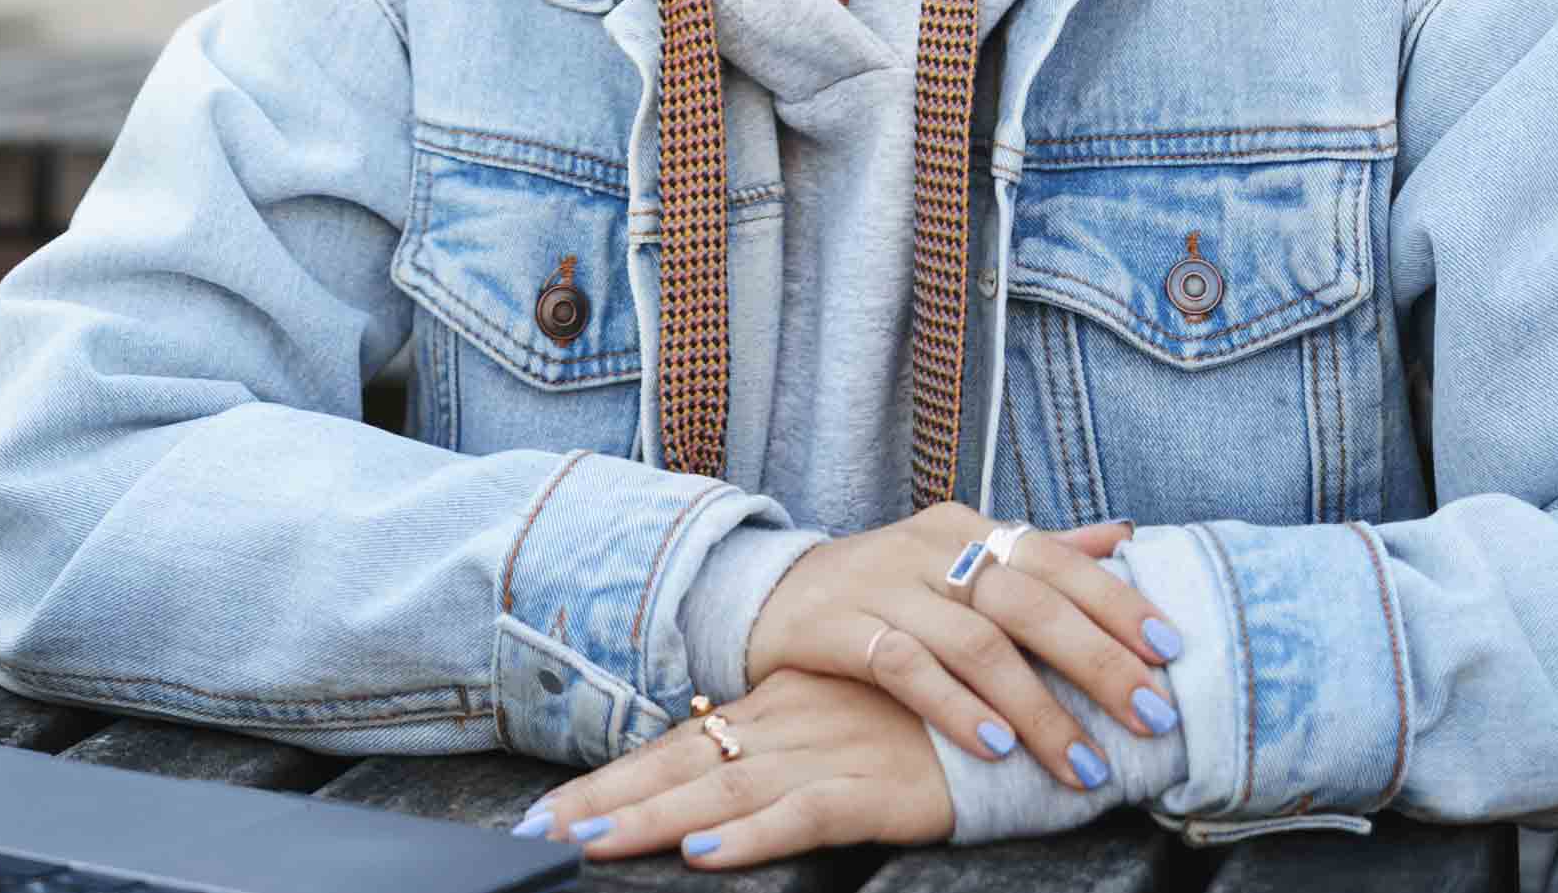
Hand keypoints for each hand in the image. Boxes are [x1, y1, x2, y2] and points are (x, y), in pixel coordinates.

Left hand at [516, 667, 952, 870]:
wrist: (1020, 707)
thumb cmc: (929, 721)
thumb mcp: (843, 722)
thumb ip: (783, 745)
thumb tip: (714, 786)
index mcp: (777, 705)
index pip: (677, 744)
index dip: (610, 781)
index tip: (547, 812)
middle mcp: (789, 722)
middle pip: (680, 765)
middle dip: (604, 802)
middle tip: (537, 832)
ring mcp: (830, 752)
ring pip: (723, 790)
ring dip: (652, 819)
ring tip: (589, 844)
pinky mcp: (876, 788)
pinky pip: (802, 815)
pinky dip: (751, 835)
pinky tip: (706, 852)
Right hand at [744, 505, 1179, 791]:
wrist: (771, 593)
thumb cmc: (887, 586)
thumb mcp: (958, 556)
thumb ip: (1040, 551)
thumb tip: (1124, 535)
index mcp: (965, 525)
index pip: (1056, 559)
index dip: (1117, 603)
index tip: (1172, 654)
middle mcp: (928, 547)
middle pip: (1026, 600)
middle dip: (1097, 663)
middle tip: (1152, 719)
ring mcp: (882, 584)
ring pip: (974, 642)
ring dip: (1037, 708)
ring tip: (1083, 763)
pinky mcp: (838, 627)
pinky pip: (906, 667)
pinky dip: (956, 708)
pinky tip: (995, 747)